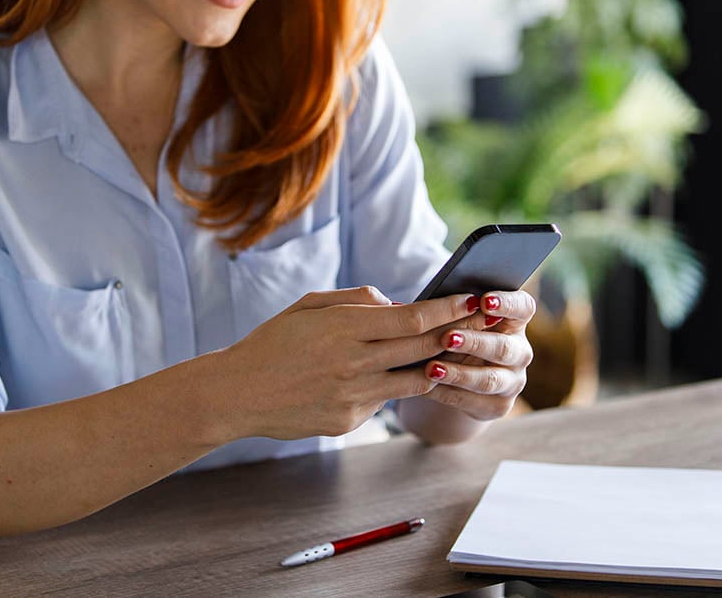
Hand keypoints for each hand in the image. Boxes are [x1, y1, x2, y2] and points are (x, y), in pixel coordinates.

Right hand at [215, 286, 477, 440]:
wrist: (238, 393)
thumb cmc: (273, 342)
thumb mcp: (309, 306)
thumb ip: (356, 299)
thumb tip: (396, 304)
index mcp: (344, 327)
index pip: (413, 318)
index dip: (447, 309)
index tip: (472, 299)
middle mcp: (354, 362)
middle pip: (423, 348)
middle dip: (457, 333)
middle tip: (483, 322)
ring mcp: (354, 396)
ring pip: (414, 380)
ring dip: (437, 365)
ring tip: (454, 352)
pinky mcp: (349, 422)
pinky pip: (383, 401)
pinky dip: (392, 387)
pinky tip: (390, 378)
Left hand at [419, 289, 535, 421]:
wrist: (455, 378)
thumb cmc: (456, 334)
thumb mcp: (459, 321)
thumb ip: (457, 312)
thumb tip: (434, 305)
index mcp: (515, 321)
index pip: (523, 307)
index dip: (507, 303)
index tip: (483, 300)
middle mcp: (520, 352)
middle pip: (504, 347)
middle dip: (474, 342)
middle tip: (446, 338)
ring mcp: (512, 381)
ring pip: (489, 380)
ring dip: (459, 374)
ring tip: (431, 369)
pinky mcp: (498, 406)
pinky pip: (472, 401)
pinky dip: (446, 393)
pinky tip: (426, 386)